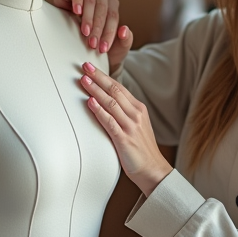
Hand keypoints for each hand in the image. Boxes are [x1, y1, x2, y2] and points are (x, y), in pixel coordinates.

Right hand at [53, 0, 133, 72]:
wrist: (64, 28)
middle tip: (92, 43)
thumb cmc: (87, 32)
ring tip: (85, 32)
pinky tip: (77, 11)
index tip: (103, 48)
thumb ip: (124, 39)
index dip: (109, 33)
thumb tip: (125, 31)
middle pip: (103, 10)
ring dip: (88, 18)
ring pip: (91, 1)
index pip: (113, 17)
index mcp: (111, 3)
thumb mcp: (109, 42)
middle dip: (98, 29)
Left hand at [79, 61, 171, 195]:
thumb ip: (123, 113)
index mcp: (138, 109)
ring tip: (84, 81)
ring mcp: (130, 126)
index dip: (104, 76)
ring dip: (96, 90)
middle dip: (98, 77)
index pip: (119, 88)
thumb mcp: (136, 126)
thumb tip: (105, 101)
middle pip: (114, 91)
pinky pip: (110, 122)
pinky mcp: (124, 139)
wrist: (153, 169)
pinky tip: (90, 103)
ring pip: (111, 103)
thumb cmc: (141, 149)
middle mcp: (135, 114)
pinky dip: (99, 111)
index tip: (91, 68)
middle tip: (85, 66)